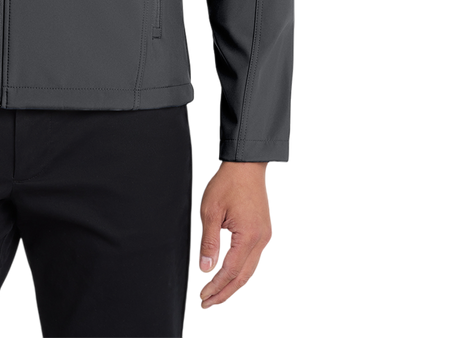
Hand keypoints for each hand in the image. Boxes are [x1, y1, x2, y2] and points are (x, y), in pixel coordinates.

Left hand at [195, 161, 272, 310]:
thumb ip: (209, 242)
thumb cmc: (229, 183)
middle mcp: (260, 241)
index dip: (215, 288)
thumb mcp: (211, 211)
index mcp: (248, 237)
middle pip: (242, 277)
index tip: (203, 298)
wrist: (246, 165)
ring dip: (232, 284)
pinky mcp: (263, 232)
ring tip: (216, 293)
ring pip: (249, 271)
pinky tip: (229, 274)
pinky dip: (240, 271)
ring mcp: (264, 237)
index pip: (230, 273)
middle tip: (208, 303)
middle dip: (224, 292)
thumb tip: (206, 269)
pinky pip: (252, 259)